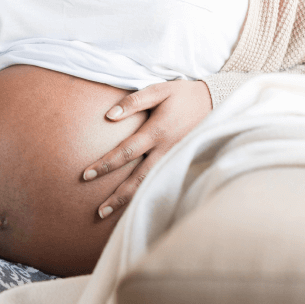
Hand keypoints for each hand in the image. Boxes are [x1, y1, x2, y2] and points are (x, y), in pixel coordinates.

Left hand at [83, 80, 212, 218]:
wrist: (217, 101)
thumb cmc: (183, 95)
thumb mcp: (159, 90)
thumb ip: (134, 102)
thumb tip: (109, 115)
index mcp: (157, 132)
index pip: (127, 152)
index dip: (107, 164)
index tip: (87, 174)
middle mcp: (166, 149)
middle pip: (139, 178)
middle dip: (117, 195)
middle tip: (98, 211)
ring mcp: (175, 158)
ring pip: (150, 185)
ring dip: (129, 201)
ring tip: (107, 213)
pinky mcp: (181, 162)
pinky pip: (160, 182)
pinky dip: (146, 196)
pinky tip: (131, 205)